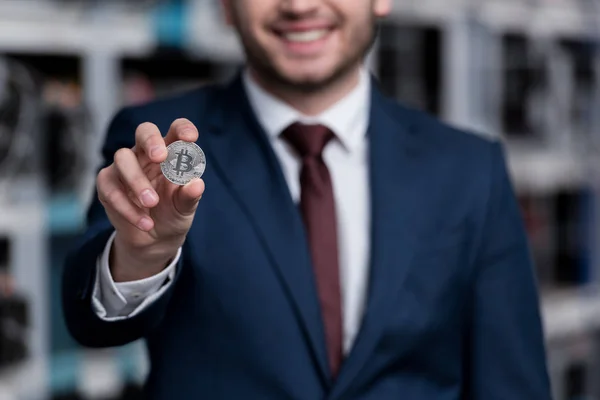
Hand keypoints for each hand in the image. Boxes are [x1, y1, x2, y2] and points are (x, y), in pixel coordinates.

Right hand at [96, 118, 204, 281]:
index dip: (183, 128)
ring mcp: (124, 166)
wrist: (154, 239)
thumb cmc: (172, 212)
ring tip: (153, 203)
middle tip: (159, 157)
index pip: (176, 130)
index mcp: (171, 152)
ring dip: (138, 181)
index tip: (190, 138)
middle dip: (151, 140)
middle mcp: (146, 153)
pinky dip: (128, 208)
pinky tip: (145, 222)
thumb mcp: (184, 207)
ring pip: (123, 158)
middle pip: (144, 131)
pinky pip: (111, 188)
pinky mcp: (108, 184)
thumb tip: (197, 184)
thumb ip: (190, 196)